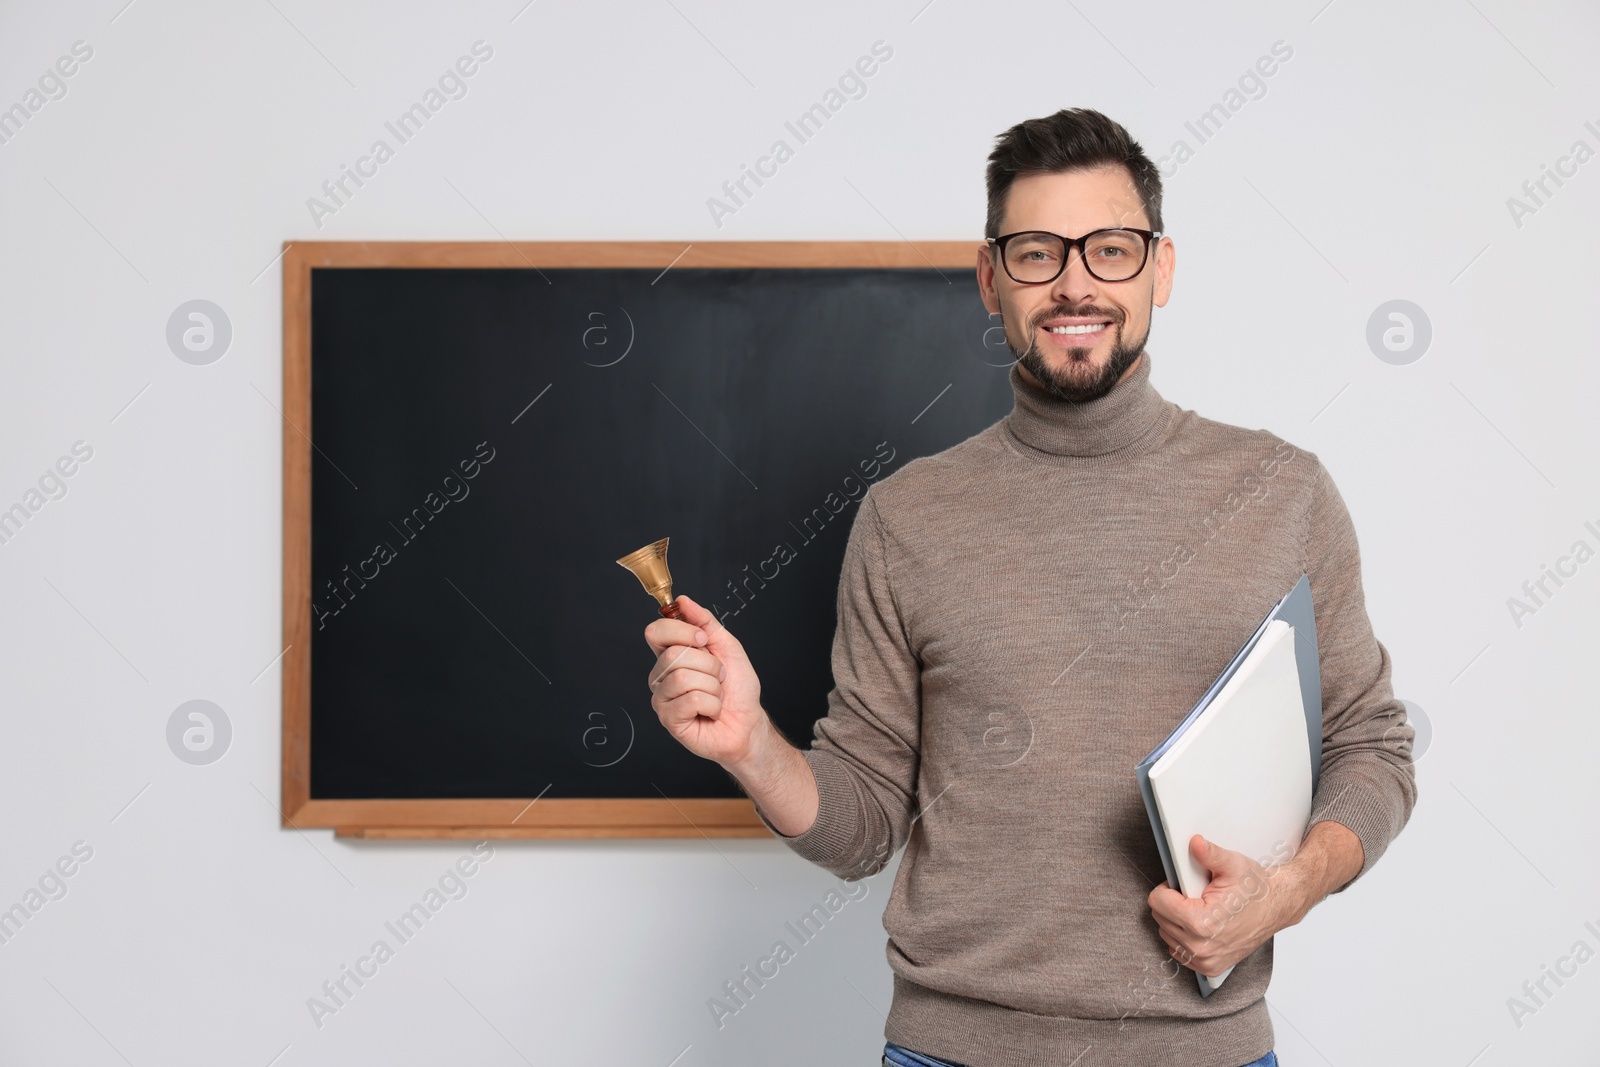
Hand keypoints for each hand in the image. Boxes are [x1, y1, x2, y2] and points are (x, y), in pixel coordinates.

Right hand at [644, 594, 768, 767]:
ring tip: (716, 695)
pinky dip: (712, 704)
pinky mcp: (669, 719)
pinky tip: (711, 711)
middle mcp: (661, 676)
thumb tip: (683, 601)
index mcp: (671, 655)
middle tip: (718, 677)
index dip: (681, 631)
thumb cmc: (737, 688)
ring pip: (683, 677)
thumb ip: (705, 622)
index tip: (704, 640)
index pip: (655, 632)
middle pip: (673, 654)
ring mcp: (662, 699)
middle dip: (709, 664)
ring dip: (712, 686)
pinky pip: (691, 700)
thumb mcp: (726, 647)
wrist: (748, 722)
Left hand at [1146, 835, 1305, 977]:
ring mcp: (1205, 961)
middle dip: (1173, 903)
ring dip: (1177, 920)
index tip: (1184, 885)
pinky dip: (1184, 936)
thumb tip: (1195, 843)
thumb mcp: (1233, 865)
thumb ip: (1210, 854)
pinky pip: (1178, 950)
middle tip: (1196, 896)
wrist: (1276, 908)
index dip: (1168, 888)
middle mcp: (1201, 947)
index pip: (1157, 902)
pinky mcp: (1209, 968)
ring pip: (1166, 934)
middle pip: (1160, 918)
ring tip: (1201, 909)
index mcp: (1202, 923)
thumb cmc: (1255, 889)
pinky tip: (1202, 925)